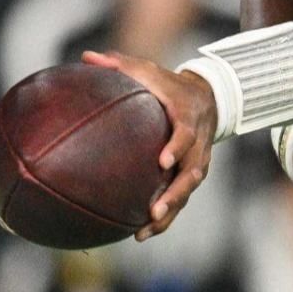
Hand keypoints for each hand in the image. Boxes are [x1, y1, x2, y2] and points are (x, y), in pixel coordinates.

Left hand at [82, 49, 217, 240]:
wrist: (207, 98)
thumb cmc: (168, 84)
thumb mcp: (148, 70)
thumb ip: (119, 64)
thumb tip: (86, 57)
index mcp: (187, 118)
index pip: (187, 135)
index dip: (178, 147)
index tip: (163, 160)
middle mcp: (197, 145)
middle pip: (192, 174)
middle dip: (175, 194)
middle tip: (155, 209)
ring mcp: (197, 163)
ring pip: (186, 193)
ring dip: (169, 214)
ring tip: (145, 231)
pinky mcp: (191, 175)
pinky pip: (180, 200)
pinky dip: (164, 218)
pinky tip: (139, 234)